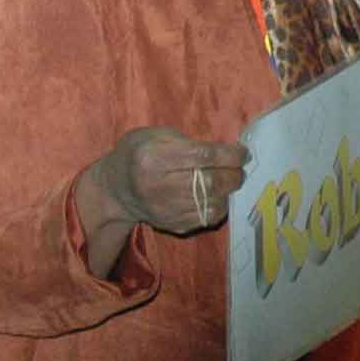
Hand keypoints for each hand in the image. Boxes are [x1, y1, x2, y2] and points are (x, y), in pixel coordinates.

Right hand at [89, 126, 248, 235]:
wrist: (116, 189)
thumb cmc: (139, 153)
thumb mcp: (155, 135)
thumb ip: (187, 141)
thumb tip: (224, 150)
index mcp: (153, 158)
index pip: (203, 157)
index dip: (230, 155)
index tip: (243, 152)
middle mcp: (158, 187)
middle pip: (210, 183)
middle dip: (234, 174)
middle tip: (240, 168)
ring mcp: (165, 210)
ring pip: (212, 203)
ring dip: (229, 191)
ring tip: (230, 180)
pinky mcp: (172, 225)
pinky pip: (206, 218)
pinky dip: (219, 206)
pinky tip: (217, 195)